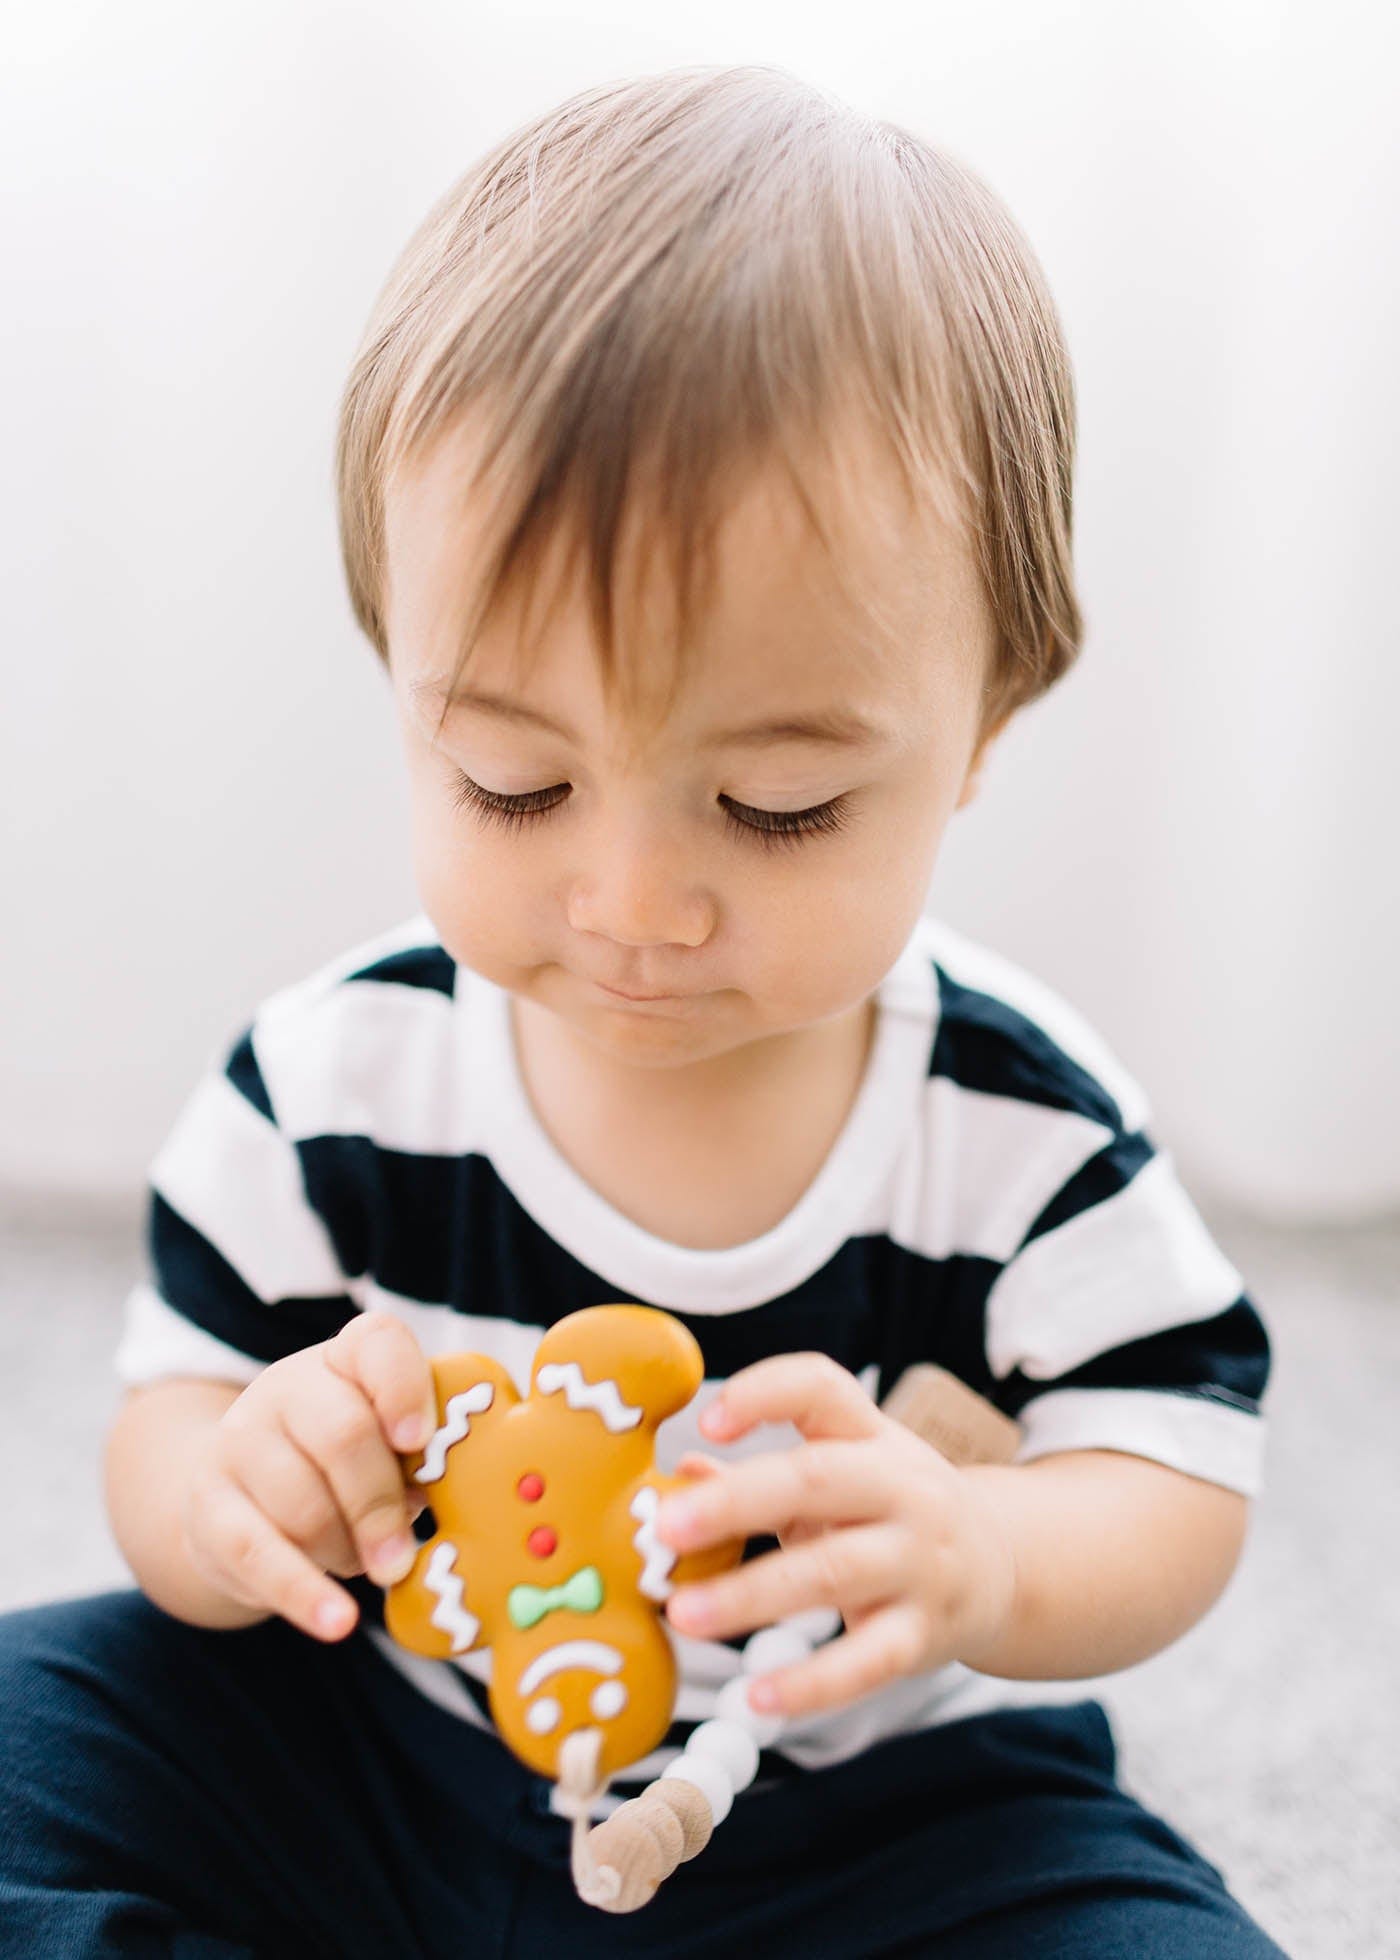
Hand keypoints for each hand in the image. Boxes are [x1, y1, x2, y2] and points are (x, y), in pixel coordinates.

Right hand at [180, 1312, 438, 1642]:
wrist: (241, 1495)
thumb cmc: (347, 1467)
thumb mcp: (387, 1445)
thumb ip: (426, 1456)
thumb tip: (470, 1499)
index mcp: (348, 1357)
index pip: (377, 1343)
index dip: (403, 1388)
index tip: (420, 1441)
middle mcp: (287, 1386)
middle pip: (342, 1435)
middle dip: (380, 1504)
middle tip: (403, 1558)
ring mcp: (239, 1441)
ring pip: (304, 1505)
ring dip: (345, 1551)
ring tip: (362, 1564)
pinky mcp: (208, 1505)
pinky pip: (258, 1554)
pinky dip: (304, 1594)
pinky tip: (338, 1621)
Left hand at [654, 1353, 1019, 1719]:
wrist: (1002, 1567)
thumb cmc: (892, 1511)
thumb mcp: (840, 1474)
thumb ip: (759, 1475)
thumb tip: (680, 1477)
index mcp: (871, 1436)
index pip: (822, 1388)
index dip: (766, 1395)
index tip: (709, 1418)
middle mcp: (901, 1489)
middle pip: (817, 1481)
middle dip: (737, 1501)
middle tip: (665, 1525)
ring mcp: (918, 1562)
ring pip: (831, 1574)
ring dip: (750, 1595)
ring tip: (682, 1614)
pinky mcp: (923, 1635)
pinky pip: (865, 1662)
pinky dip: (811, 1683)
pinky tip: (757, 1697)